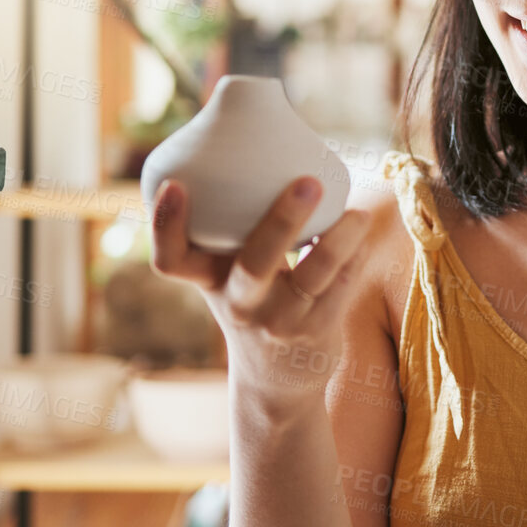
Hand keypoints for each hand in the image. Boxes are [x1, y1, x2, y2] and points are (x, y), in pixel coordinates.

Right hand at [148, 174, 371, 408]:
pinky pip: (342, 288)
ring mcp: (279, 322)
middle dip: (281, 222)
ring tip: (356, 214)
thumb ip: (228, 231)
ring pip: (313, 276)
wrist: (275, 381)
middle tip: (307, 182)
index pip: (171, 260)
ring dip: (339, 240)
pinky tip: (361, 233)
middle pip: (254, 264)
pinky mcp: (316, 332)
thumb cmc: (250, 303)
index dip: (166, 225)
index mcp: (209, 281)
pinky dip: (355, 257)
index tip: (175, 186)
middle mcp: (239, 304)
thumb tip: (251, 145)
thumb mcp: (225, 275)